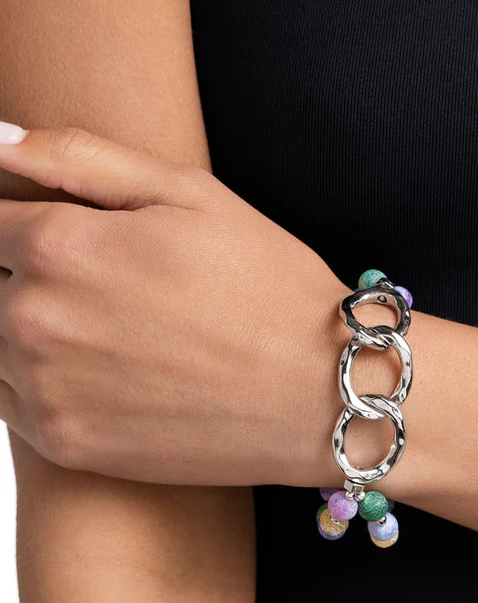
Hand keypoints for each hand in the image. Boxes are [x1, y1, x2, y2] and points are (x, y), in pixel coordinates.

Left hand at [0, 123, 349, 485]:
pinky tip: (105, 373)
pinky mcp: (65, 444)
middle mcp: (35, 317)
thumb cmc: (268, 288)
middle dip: (24, 273)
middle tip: (104, 289)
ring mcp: (45, 388)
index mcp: (60, 243)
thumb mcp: (190, 195)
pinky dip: (38, 383)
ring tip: (109, 331)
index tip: (67, 241)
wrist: (320, 396)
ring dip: (27, 330)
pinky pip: (9, 402)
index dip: (18, 220)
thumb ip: (80, 158)